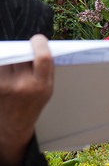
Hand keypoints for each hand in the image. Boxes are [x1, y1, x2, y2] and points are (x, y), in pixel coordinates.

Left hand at [0, 35, 53, 165]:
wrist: (13, 125)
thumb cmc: (32, 105)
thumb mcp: (47, 89)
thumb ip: (45, 69)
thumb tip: (38, 46)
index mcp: (41, 86)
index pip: (42, 57)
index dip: (40, 44)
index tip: (38, 39)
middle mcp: (23, 85)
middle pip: (22, 54)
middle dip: (23, 49)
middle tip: (24, 50)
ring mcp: (6, 85)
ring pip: (8, 58)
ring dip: (12, 56)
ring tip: (15, 63)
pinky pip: (1, 66)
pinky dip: (4, 64)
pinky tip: (7, 71)